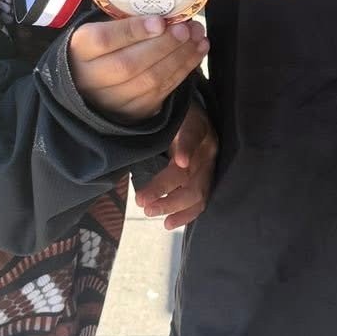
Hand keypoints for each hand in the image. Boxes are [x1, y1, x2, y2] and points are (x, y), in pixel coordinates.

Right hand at [68, 14, 206, 121]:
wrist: (94, 81)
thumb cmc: (105, 45)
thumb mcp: (104, 26)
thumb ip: (128, 20)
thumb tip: (166, 11)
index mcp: (80, 49)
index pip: (103, 41)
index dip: (133, 31)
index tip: (159, 21)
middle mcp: (91, 78)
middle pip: (129, 64)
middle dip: (163, 45)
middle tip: (185, 28)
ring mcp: (113, 99)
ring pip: (150, 80)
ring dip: (180, 57)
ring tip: (197, 36)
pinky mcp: (135, 111)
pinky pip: (163, 91)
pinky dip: (184, 70)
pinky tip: (197, 51)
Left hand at [135, 102, 216, 229]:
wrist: (196, 119)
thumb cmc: (175, 117)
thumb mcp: (166, 112)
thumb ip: (152, 117)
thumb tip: (127, 123)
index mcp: (197, 126)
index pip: (192, 135)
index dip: (187, 148)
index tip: (181, 161)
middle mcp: (207, 148)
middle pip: (191, 172)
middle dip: (166, 189)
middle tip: (141, 201)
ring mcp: (209, 167)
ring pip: (198, 192)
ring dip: (174, 206)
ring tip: (150, 212)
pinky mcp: (206, 181)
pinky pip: (200, 202)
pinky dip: (185, 215)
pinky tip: (168, 223)